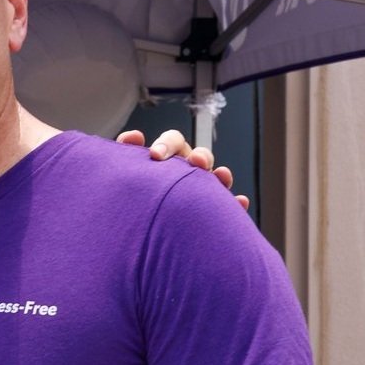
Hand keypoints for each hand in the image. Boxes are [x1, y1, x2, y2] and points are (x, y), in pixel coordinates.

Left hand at [118, 129, 248, 211]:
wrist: (133, 227)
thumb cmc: (129, 195)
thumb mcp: (125, 175)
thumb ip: (126, 156)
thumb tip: (131, 137)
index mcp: (166, 158)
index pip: (172, 142)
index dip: (167, 144)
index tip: (155, 155)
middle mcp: (186, 170)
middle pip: (199, 156)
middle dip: (199, 156)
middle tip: (195, 160)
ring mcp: (201, 189)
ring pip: (216, 178)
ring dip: (220, 175)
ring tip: (220, 176)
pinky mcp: (211, 210)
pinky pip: (227, 205)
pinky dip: (235, 202)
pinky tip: (239, 202)